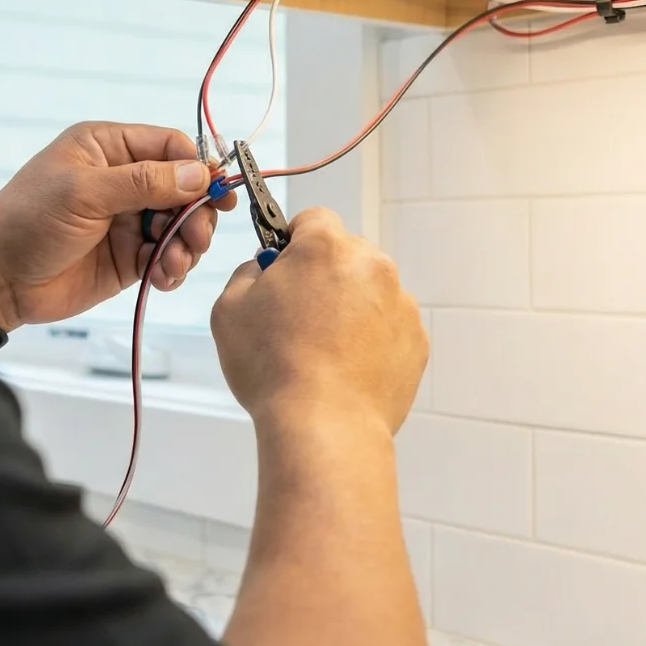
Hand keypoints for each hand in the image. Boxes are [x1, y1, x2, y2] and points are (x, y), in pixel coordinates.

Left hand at [0, 122, 237, 330]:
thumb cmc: (27, 222)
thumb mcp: (84, 193)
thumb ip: (143, 182)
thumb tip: (199, 174)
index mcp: (107, 148)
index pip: (169, 146)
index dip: (197, 167)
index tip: (217, 193)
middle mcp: (122, 180)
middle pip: (184, 188)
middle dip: (196, 213)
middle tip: (197, 237)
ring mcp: (128, 220)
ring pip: (181, 225)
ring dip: (187, 244)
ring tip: (173, 263)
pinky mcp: (129, 256)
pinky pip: (167, 257)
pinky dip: (173, 267)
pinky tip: (163, 278)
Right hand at [211, 208, 427, 434]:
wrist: (325, 425)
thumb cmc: (274, 367)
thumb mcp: (230, 309)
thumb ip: (247, 273)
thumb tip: (264, 268)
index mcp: (326, 247)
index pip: (313, 219)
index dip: (293, 241)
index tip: (283, 267)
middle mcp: (372, 265)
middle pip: (346, 254)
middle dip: (324, 275)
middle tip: (298, 315)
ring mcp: (401, 303)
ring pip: (371, 292)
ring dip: (350, 308)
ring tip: (323, 351)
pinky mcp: (416, 340)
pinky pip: (390, 327)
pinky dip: (372, 340)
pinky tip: (346, 368)